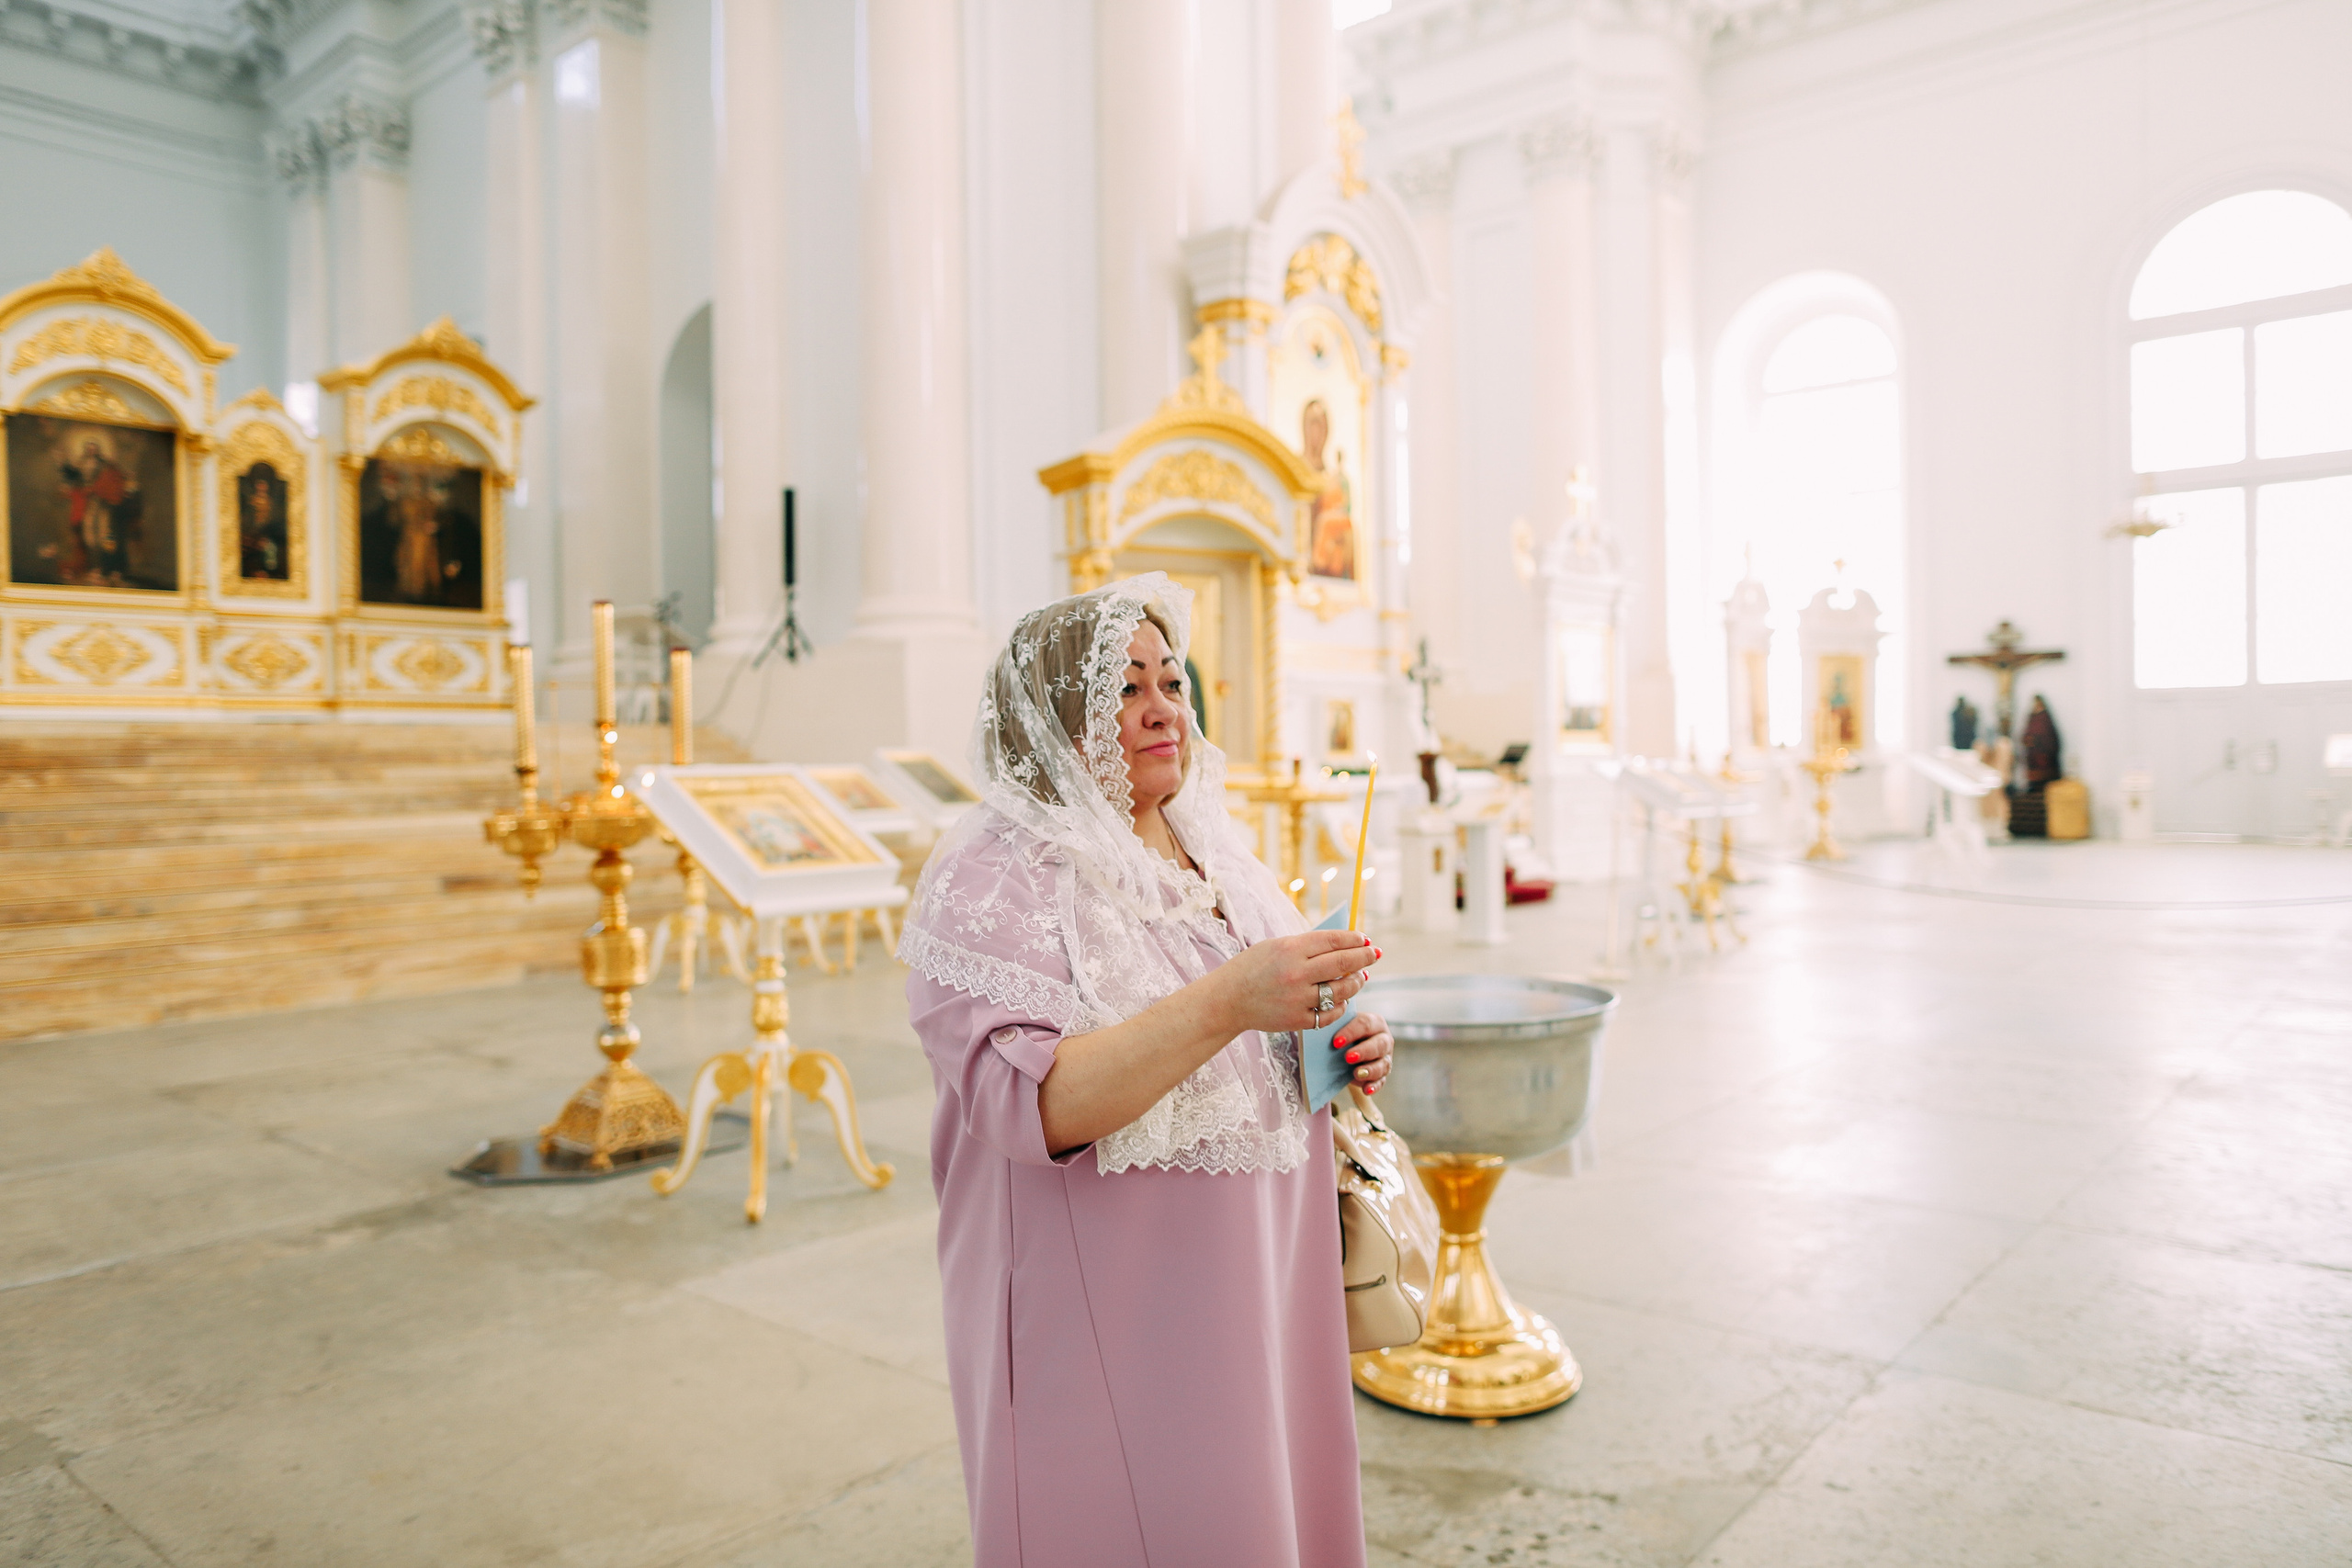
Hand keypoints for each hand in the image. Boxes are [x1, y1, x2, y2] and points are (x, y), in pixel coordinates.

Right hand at [1211, 930, 1381, 1036]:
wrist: (1227, 1000)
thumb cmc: (1252, 968)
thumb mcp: (1275, 946)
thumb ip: (1306, 945)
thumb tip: (1341, 944)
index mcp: (1290, 949)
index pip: (1333, 940)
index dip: (1354, 939)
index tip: (1366, 940)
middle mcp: (1296, 973)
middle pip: (1342, 963)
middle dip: (1364, 958)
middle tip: (1375, 954)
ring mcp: (1298, 998)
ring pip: (1341, 990)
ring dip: (1356, 982)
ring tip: (1361, 977)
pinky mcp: (1297, 1020)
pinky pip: (1330, 1013)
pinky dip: (1340, 1006)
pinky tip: (1343, 999)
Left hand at [1330, 1010, 1393, 1094]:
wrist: (1346, 1048)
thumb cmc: (1343, 1034)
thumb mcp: (1340, 1028)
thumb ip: (1335, 1028)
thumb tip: (1320, 1034)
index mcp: (1375, 1023)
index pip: (1365, 1024)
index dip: (1351, 1032)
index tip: (1336, 1042)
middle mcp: (1384, 1039)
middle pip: (1379, 1044)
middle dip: (1364, 1051)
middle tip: (1348, 1057)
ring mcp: (1385, 1058)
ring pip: (1383, 1064)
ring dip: (1370, 1070)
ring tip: (1356, 1074)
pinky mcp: (1382, 1074)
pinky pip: (1381, 1081)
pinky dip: (1374, 1086)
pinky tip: (1366, 1089)